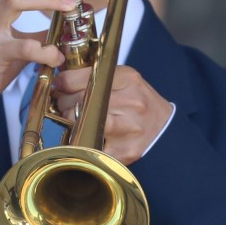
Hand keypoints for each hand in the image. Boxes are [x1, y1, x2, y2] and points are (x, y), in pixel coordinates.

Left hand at [53, 65, 171, 164]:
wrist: (165, 129)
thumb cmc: (139, 103)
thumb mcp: (125, 80)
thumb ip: (97, 75)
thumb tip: (62, 74)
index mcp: (129, 79)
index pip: (87, 76)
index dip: (65, 81)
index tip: (60, 84)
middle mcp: (131, 102)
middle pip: (82, 100)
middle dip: (64, 102)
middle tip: (63, 103)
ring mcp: (129, 128)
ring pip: (83, 123)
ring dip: (69, 121)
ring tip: (71, 118)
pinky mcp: (125, 150)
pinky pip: (92, 146)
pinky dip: (82, 141)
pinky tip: (85, 135)